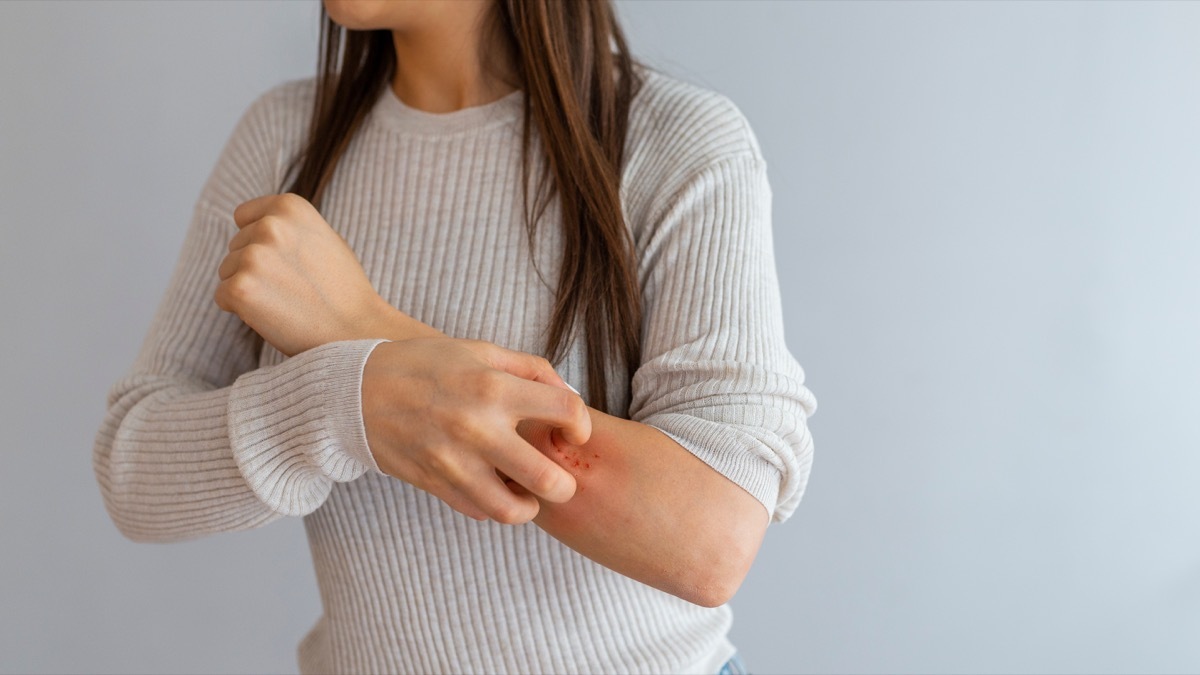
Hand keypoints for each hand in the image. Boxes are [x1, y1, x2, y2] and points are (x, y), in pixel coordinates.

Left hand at [214, 193, 397, 355]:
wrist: (358, 332)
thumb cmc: (345, 290)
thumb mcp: (325, 237)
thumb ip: (291, 226)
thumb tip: (259, 223)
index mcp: (290, 206)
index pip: (244, 216)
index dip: (260, 242)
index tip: (285, 262)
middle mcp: (270, 225)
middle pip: (236, 245)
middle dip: (255, 267)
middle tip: (293, 287)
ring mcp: (253, 256)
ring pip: (227, 271)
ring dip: (249, 288)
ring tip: (287, 301)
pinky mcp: (240, 288)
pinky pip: (223, 296)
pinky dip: (241, 309)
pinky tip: (273, 314)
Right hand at [362, 337, 590, 523]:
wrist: (355, 390)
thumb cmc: (423, 365)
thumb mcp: (479, 350)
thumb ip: (531, 369)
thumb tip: (569, 395)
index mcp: (494, 388)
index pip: (565, 413)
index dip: (581, 425)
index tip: (574, 432)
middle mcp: (478, 429)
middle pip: (548, 480)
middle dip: (565, 484)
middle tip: (559, 475)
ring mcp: (454, 463)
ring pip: (513, 512)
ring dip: (530, 506)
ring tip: (526, 490)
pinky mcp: (434, 484)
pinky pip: (479, 512)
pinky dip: (493, 505)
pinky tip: (493, 485)